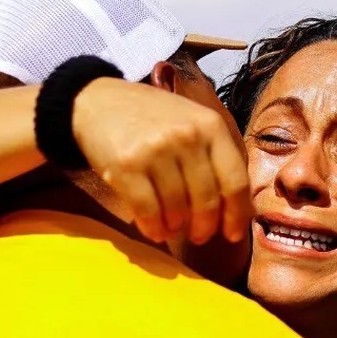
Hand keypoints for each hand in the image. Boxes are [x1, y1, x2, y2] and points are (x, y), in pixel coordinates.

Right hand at [72, 78, 251, 244]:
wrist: (99, 101)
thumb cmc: (153, 117)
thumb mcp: (193, 121)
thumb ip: (215, 155)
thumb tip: (236, 207)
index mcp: (211, 125)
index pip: (235, 180)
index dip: (238, 214)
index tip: (233, 234)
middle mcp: (187, 136)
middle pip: (208, 199)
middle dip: (206, 226)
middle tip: (200, 236)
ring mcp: (156, 150)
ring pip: (178, 209)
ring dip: (177, 226)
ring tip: (173, 227)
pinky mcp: (127, 166)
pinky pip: (148, 210)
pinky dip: (153, 227)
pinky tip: (155, 230)